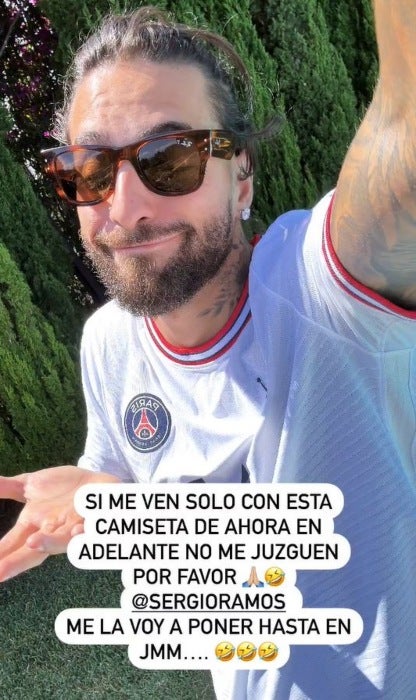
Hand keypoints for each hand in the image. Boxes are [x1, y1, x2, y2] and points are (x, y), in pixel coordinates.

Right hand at [0, 465, 119, 581]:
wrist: (94, 483)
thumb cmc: (62, 490)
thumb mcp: (31, 485)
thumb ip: (7, 487)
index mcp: (33, 526)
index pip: (11, 544)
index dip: (0, 555)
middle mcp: (52, 532)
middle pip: (33, 552)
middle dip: (16, 562)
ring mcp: (74, 528)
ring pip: (62, 541)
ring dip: (50, 543)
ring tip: (33, 543)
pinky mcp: (95, 521)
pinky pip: (92, 530)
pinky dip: (85, 533)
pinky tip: (78, 530)